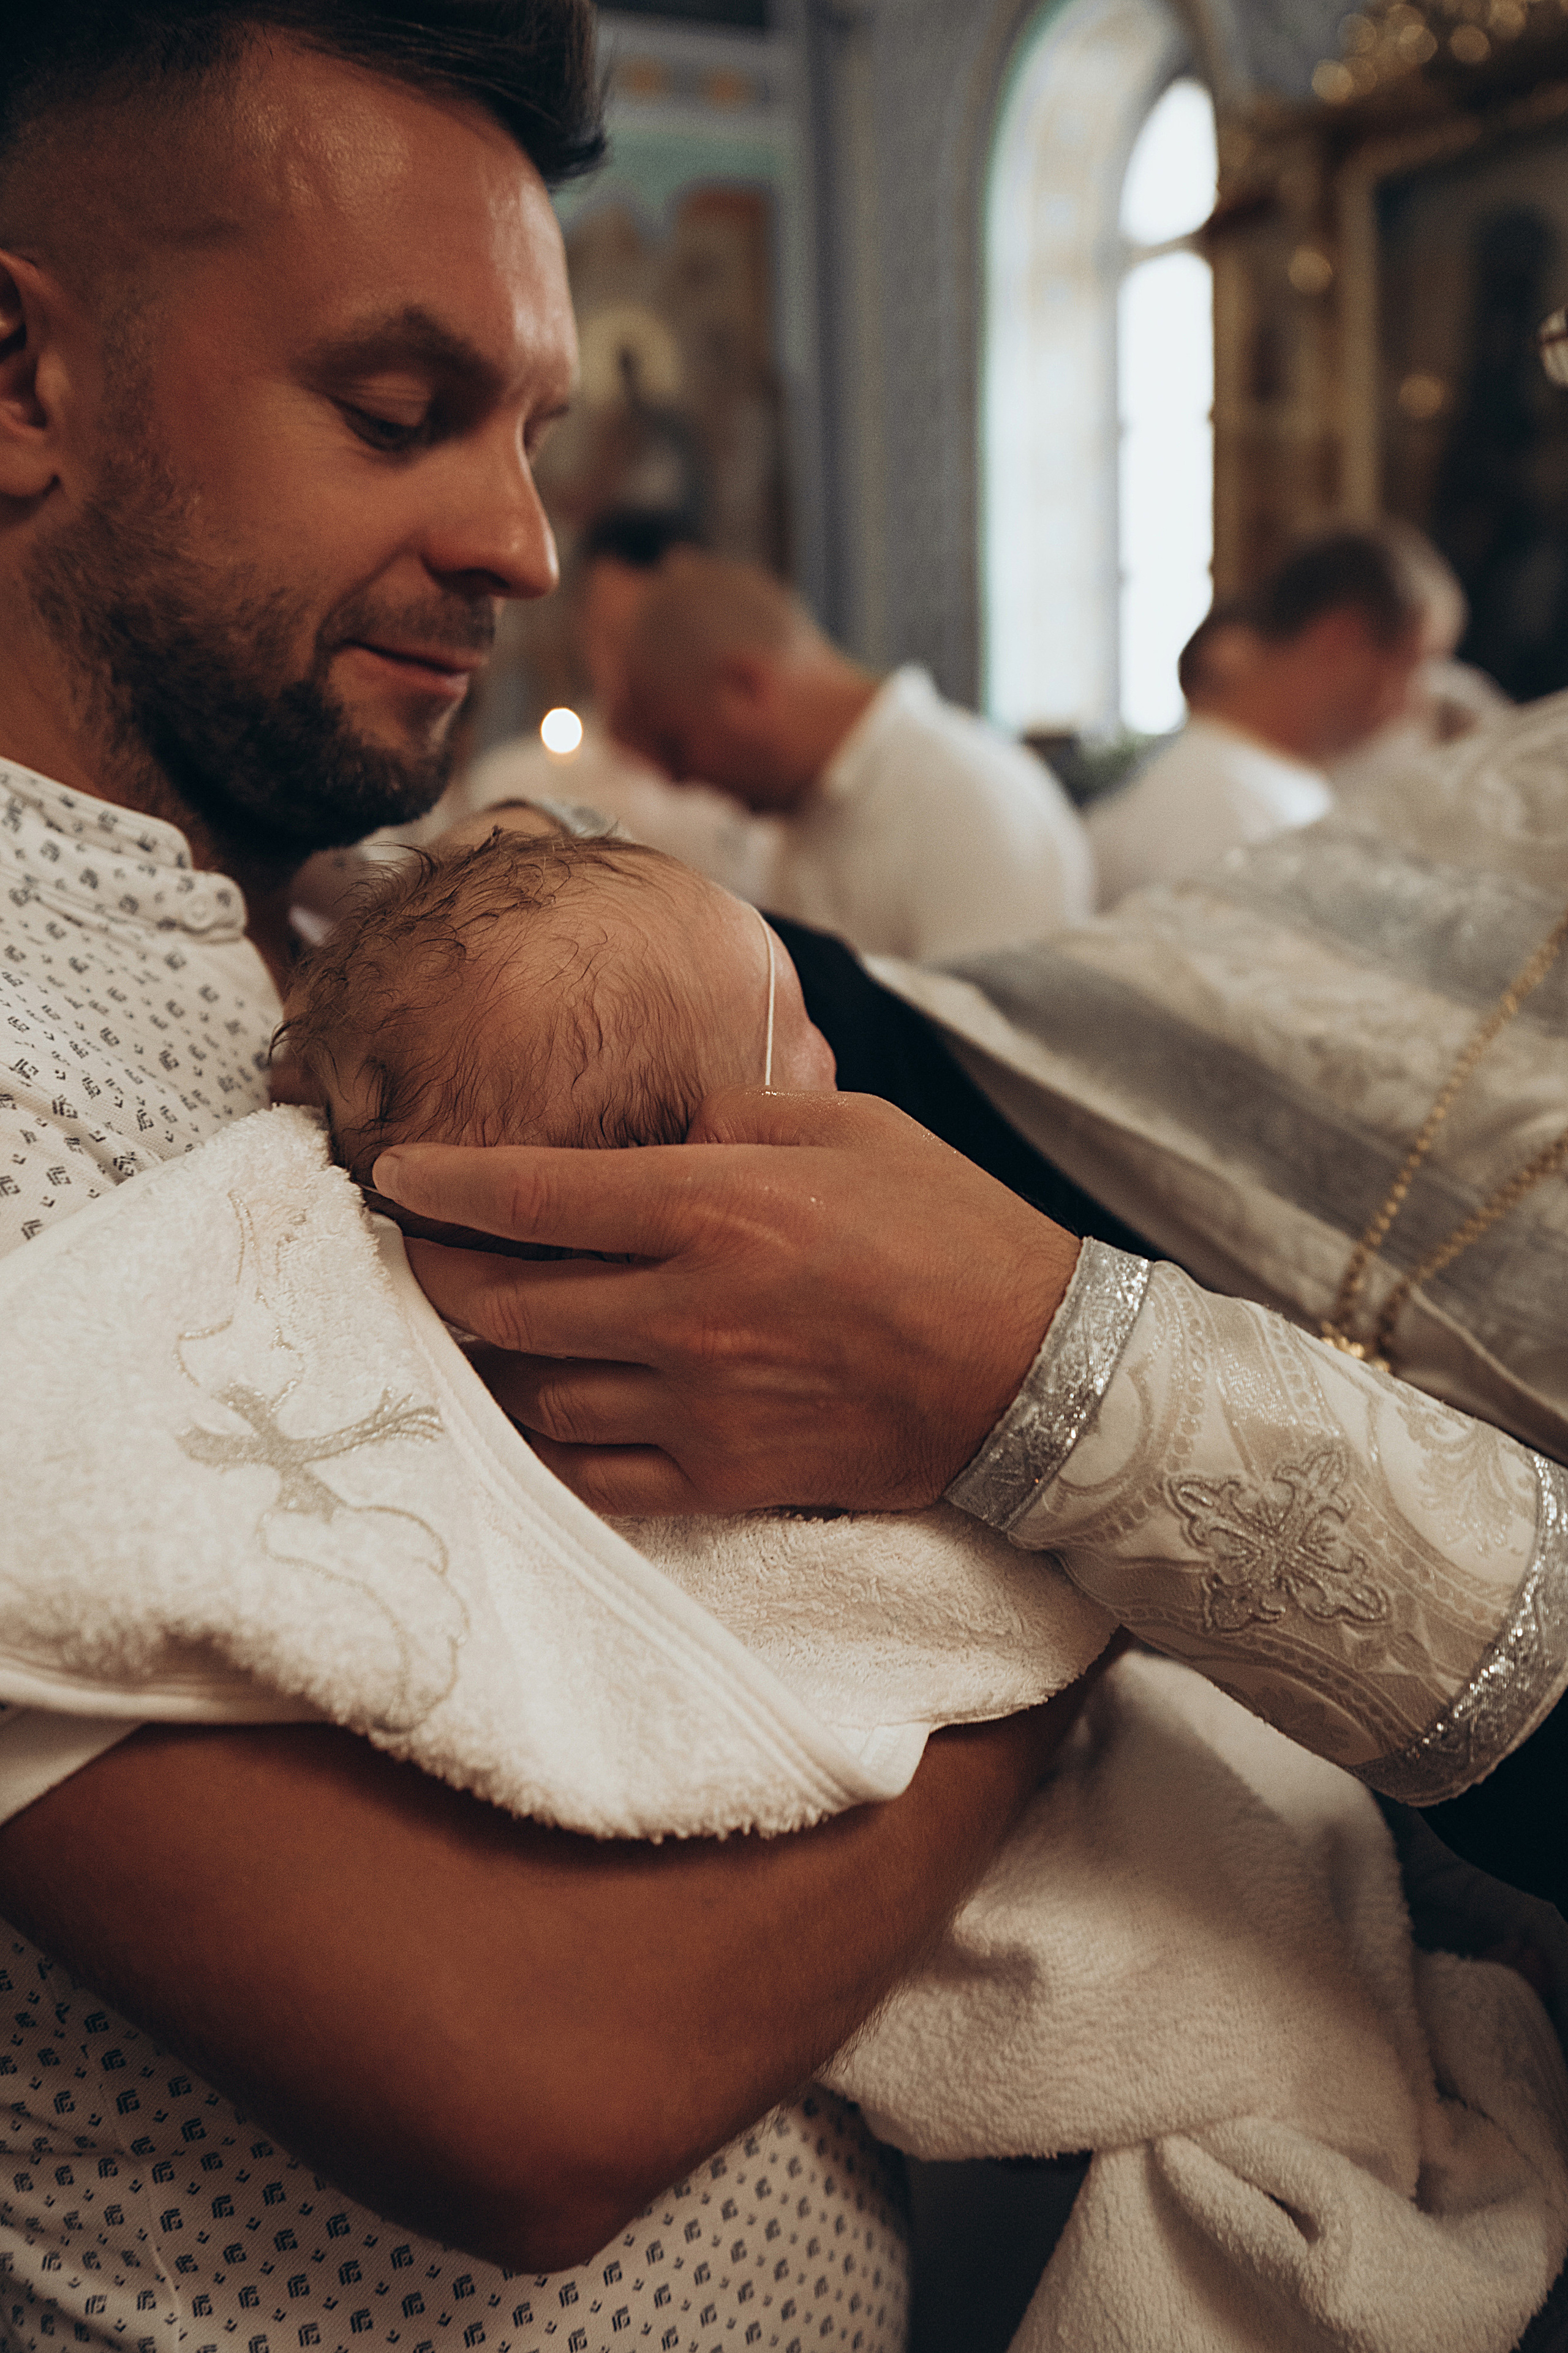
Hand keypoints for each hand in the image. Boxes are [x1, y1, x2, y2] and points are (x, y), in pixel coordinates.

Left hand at [372, 1089, 1079, 1515]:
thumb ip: (730, 1115)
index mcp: (716, 1206)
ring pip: (532, 1390)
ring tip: (478, 1325)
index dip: (440, 1184)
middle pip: (503, 1302)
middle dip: (436, 1271)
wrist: (1035, 1370)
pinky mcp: (724, 1477)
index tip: (395, 1175)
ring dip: (487, 1357)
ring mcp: (701, 1405)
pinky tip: (534, 1406)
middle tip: (417, 1249)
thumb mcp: (846, 1124)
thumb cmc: (948, 1229)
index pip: (530, 1196)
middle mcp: (690, 1310)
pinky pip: (590, 1471)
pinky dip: (543, 1440)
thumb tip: (652, 1134)